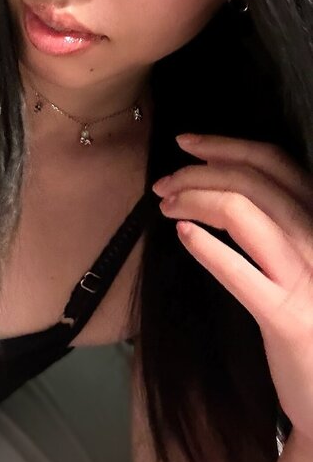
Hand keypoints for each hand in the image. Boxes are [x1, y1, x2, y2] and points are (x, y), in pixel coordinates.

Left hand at [152, 134, 312, 442]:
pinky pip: (238, 270)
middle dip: (197, 174)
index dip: (225, 145)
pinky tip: (183, 235)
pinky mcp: (287, 318)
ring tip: (165, 207)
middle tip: (163, 185)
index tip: (185, 143)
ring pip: (241, 212)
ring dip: (193, 199)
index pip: (275, 161)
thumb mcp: (301, 258)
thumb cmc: (309, 317)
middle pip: (251, 181)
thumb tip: (218, 182)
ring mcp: (306, 277)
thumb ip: (276, 221)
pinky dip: (205, 245)